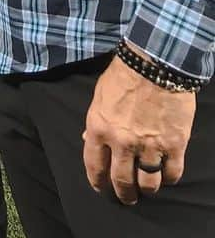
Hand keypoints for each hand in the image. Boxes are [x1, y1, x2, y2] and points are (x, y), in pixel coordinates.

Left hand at [83, 51, 196, 204]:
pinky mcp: (174, 145)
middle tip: (128, 198)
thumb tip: (89, 140)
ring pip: (148, 183)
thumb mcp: (99, 98)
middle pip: (122, 181)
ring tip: (146, 189)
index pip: (94, 166)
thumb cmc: (122, 77)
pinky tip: (166, 175)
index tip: (102, 189)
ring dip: (147, 189)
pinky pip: (172, 173)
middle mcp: (122, 142)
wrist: (153, 64)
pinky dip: (169, 178)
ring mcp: (149, 146)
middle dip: (124, 194)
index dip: (98, 182)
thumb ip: (95, 122)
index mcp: (99, 128)